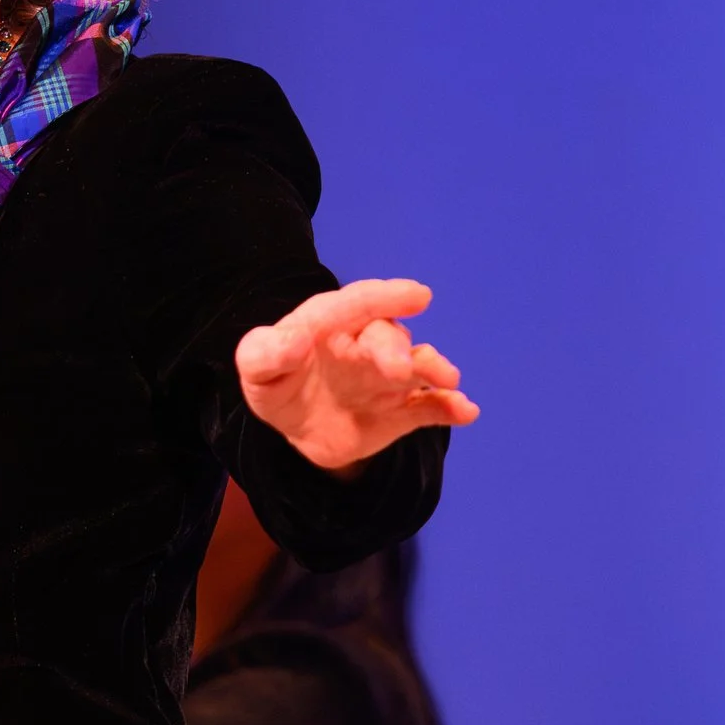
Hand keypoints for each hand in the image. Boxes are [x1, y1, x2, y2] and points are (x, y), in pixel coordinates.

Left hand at [235, 279, 474, 472]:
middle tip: (400, 369)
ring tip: (448, 380)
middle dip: (396, 349)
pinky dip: (449, 407)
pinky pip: (430, 407)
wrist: (299, 430)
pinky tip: (466, 410)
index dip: (386, 297)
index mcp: (330, 323)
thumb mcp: (257, 370)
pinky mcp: (402, 410)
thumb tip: (295, 338)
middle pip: (387, 336)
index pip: (357, 303)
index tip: (417, 295)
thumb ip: (264, 353)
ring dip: (434, 370)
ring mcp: (388, 377)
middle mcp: (366, 345)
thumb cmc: (280, 385)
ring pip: (417, 367)